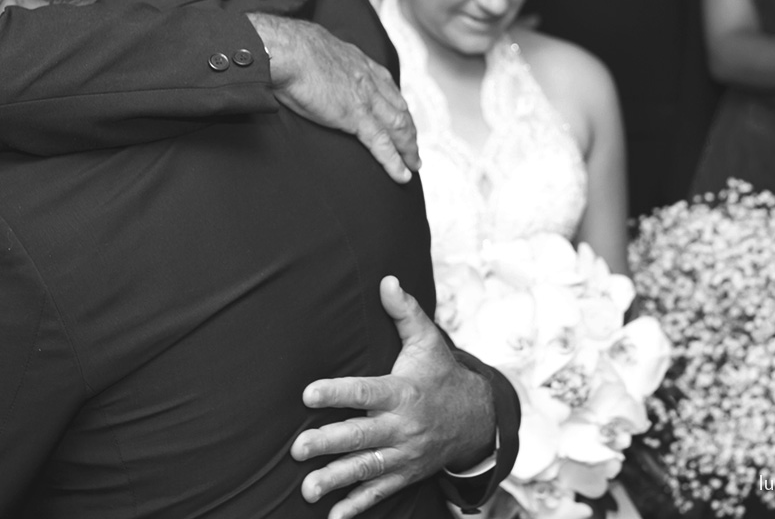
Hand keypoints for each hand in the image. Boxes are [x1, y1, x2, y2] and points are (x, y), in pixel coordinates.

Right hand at [247, 13, 419, 182]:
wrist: (287, 50)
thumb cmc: (289, 47)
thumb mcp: (313, 47)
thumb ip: (319, 58)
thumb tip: (306, 62)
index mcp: (357, 61)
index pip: (386, 86)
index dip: (396, 104)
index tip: (401, 115)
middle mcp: (368, 79)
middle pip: (398, 108)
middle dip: (409, 129)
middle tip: (413, 146)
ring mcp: (365, 98)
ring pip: (397, 127)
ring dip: (408, 148)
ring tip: (414, 165)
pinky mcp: (356, 116)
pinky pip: (382, 143)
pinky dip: (394, 161)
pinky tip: (402, 175)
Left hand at [291, 276, 494, 518]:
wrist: (477, 418)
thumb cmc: (441, 374)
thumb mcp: (427, 340)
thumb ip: (404, 311)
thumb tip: (386, 279)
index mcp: (402, 392)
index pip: (365, 391)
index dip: (337, 391)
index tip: (308, 393)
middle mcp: (401, 426)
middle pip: (361, 436)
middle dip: (329, 443)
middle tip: (297, 448)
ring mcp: (404, 454)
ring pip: (367, 469)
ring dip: (336, 480)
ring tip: (307, 490)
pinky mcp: (405, 473)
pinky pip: (380, 492)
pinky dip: (357, 507)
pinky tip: (333, 517)